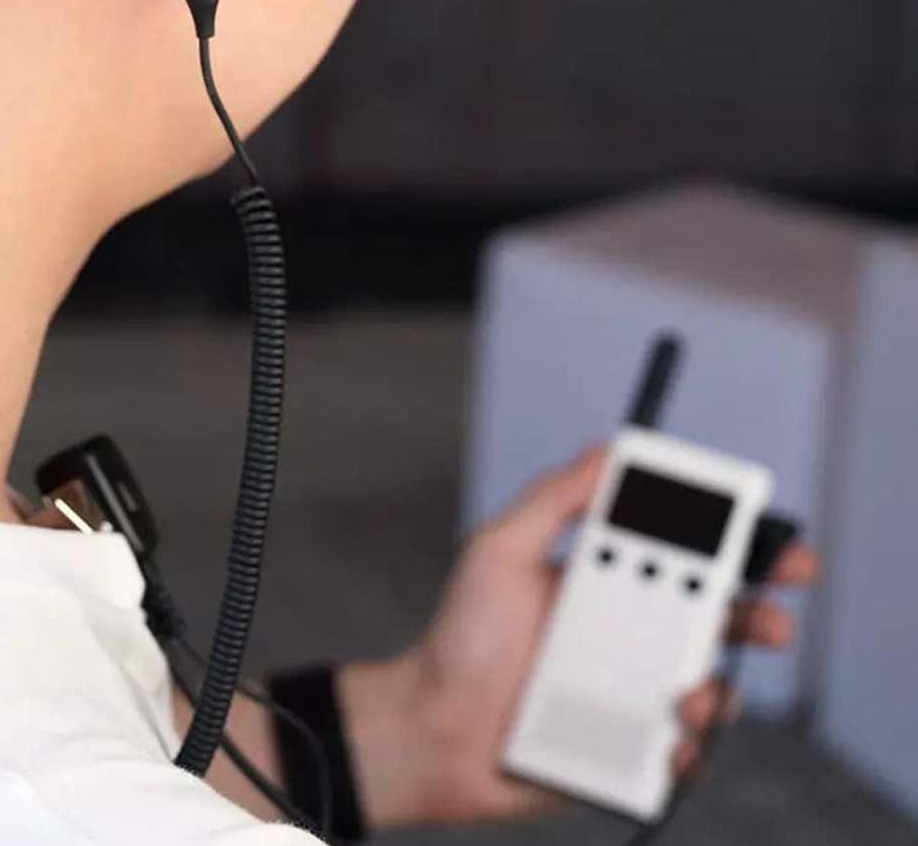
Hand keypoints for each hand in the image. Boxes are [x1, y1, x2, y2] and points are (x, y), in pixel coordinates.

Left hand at [338, 445, 819, 827]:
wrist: (431, 728)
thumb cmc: (460, 638)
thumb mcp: (499, 550)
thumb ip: (553, 501)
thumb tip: (605, 451)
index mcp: (606, 583)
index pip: (680, 558)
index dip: (732, 550)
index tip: (771, 542)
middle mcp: (628, 637)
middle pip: (715, 623)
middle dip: (760, 616)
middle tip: (776, 620)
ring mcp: (632, 696)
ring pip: (710, 689)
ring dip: (721, 690)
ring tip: (692, 693)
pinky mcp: (628, 754)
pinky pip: (683, 755)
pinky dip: (691, 749)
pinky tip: (670, 738)